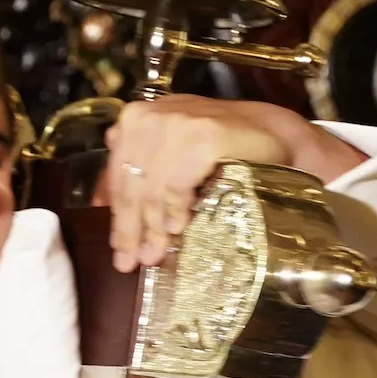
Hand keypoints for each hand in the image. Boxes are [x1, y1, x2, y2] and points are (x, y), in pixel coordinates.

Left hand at [103, 97, 359, 272]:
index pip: (118, 176)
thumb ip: (141, 176)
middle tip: (134, 262)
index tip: (120, 251)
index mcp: (135, 119)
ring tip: (157, 253)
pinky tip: (178, 227)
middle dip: (133, 230)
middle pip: (131, 184)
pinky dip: (176, 208)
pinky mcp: (203, 134)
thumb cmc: (219, 148)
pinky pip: (177, 182)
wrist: (270, 133)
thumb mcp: (171, 157)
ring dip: (154, 226)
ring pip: (151, 187)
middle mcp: (151, 115)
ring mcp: (177, 122)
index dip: (118, 218)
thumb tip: (105, 215)